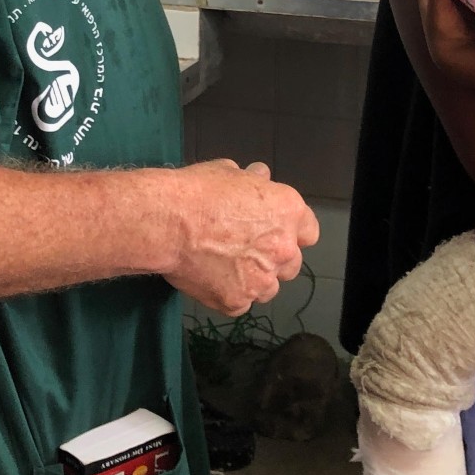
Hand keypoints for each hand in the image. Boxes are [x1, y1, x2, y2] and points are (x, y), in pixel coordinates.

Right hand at [165, 160, 318, 316]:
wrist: (167, 223)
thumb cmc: (197, 192)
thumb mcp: (229, 172)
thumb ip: (253, 181)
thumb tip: (260, 177)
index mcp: (288, 212)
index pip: (308, 231)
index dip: (290, 231)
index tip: (274, 230)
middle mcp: (283, 248)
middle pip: (291, 263)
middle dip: (274, 258)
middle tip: (246, 249)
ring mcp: (261, 280)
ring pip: (268, 287)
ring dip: (254, 279)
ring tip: (226, 266)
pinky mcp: (236, 302)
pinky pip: (240, 302)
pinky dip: (229, 293)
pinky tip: (211, 278)